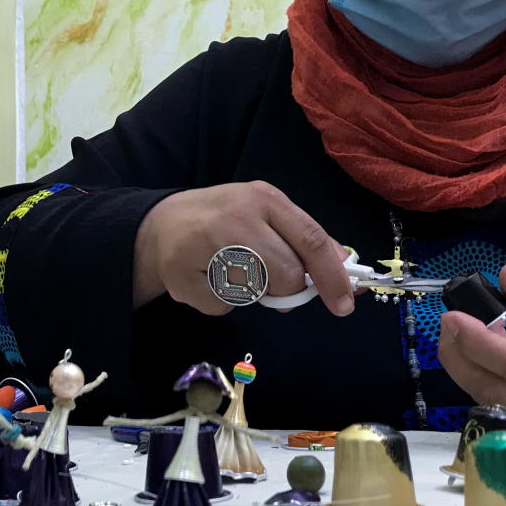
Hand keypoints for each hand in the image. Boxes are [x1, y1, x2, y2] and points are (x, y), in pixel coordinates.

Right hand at [133, 182, 352, 315]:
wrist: (159, 226)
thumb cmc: (224, 222)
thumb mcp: (266, 216)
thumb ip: (303, 238)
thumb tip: (344, 264)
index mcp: (264, 199)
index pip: (311, 239)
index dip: (333, 276)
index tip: (346, 304)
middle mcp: (236, 216)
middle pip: (287, 273)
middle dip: (287, 289)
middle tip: (270, 284)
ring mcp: (205, 243)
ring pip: (256, 292)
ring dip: (251, 293)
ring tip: (230, 271)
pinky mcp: (182, 273)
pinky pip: (224, 307)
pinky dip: (222, 302)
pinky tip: (207, 279)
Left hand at [437, 263, 505, 437]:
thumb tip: (505, 277)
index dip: (480, 344)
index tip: (453, 318)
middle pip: (498, 392)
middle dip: (460, 358)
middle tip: (448, 323)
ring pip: (495, 404)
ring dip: (466, 371)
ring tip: (458, 335)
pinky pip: (504, 409)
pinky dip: (482, 382)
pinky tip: (476, 356)